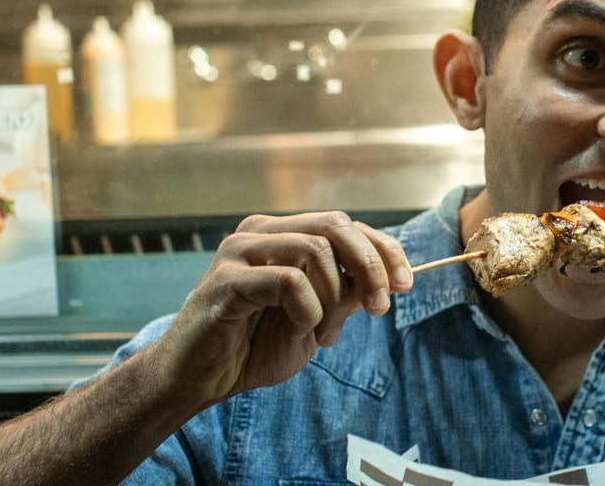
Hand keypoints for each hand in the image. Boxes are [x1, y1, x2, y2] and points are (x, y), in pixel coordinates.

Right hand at [151, 212, 412, 406]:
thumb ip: (344, 295)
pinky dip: (307, 309)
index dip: (384, 250)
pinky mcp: (225, 278)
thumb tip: (386, 278)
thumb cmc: (252, 348)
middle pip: (337, 224)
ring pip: (316, 249)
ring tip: (324, 332)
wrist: (198, 380)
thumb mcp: (315, 321)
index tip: (405, 285)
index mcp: (283, 235)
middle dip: (370, 265)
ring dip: (334, 296)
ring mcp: (239, 250)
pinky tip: (302, 329)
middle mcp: (261, 232)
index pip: (346, 225)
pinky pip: (289, 281)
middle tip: (379, 308)